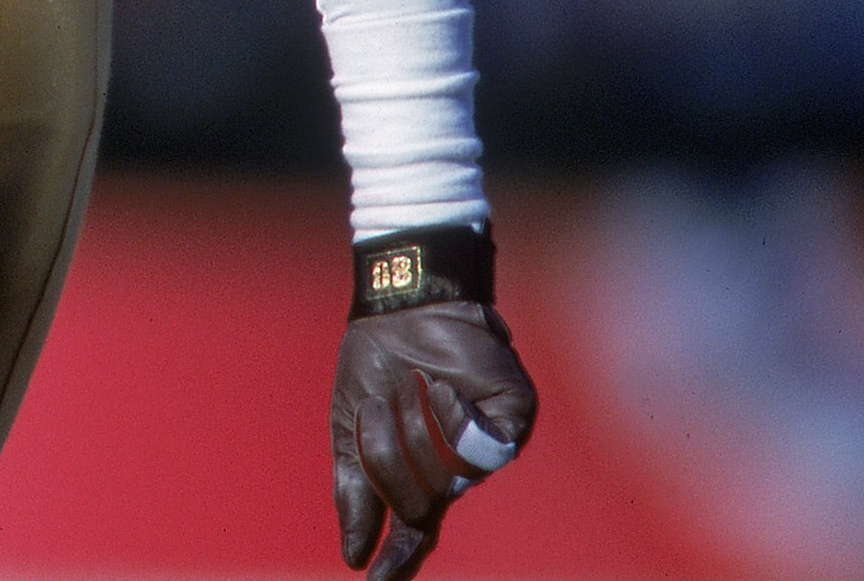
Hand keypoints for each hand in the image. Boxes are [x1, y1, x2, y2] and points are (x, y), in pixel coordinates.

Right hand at [332, 300, 535, 580]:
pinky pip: (484, 444)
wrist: (401, 307)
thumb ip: (354, 492)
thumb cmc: (374, 365)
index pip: (415, 531)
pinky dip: (455, 418)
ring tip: (408, 388)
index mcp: (420, 475)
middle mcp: (459, 470)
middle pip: (421, 499)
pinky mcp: (514, 418)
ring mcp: (489, 446)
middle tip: (379, 410)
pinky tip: (445, 391)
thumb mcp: (349, 430)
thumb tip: (353, 557)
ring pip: (448, 473)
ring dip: (412, 427)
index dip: (398, 560)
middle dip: (389, 457)